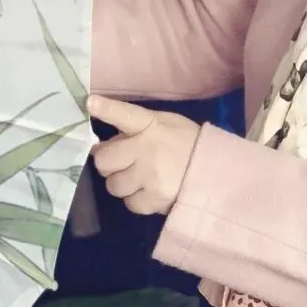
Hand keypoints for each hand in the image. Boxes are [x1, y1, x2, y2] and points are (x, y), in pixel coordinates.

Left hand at [86, 96, 200, 215]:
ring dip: (122, 183)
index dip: (106, 108)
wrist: (215, 171)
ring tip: (140, 178)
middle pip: (104, 160)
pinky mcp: (154, 198)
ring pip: (113, 185)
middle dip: (108, 163)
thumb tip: (104, 143)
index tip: (90, 102)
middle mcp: (147, 149)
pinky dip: (136, 199)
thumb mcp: (166, 123)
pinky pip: (129, 203)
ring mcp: (149, 175)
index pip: (124, 114)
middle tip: (122, 162)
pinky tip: (150, 191)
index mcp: (151, 125)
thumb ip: (137, 128)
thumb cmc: (186, 142)